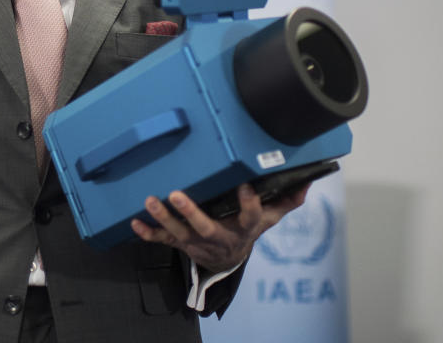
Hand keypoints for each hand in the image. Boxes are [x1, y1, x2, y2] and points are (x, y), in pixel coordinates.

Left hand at [131, 183, 309, 273]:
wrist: (228, 261)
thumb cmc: (246, 229)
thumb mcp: (269, 218)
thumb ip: (286, 200)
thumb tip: (308, 181)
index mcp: (243, 228)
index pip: (251, 217)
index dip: (249, 204)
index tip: (245, 185)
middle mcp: (218, 237)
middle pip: (204, 228)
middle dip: (190, 213)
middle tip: (176, 194)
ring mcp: (196, 243)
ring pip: (178, 233)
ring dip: (163, 218)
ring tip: (149, 200)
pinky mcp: (180, 244)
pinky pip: (161, 241)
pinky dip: (147, 233)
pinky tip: (134, 222)